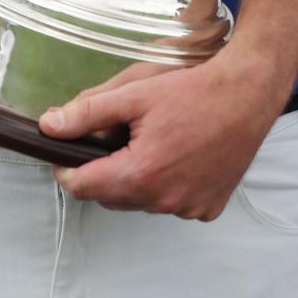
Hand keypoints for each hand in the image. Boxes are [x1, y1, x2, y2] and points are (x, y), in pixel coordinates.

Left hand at [39, 49, 284, 219]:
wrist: (246, 94)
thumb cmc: (194, 89)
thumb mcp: (134, 92)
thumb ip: (88, 111)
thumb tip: (50, 125)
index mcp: (140, 173)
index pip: (82, 187)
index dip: (67, 166)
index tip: (67, 149)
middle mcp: (163, 200)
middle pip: (111, 196)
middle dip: (103, 169)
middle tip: (114, 135)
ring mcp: (188, 207)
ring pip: (141, 200)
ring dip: (135, 177)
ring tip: (149, 140)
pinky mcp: (207, 207)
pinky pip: (172, 203)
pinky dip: (166, 184)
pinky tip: (176, 153)